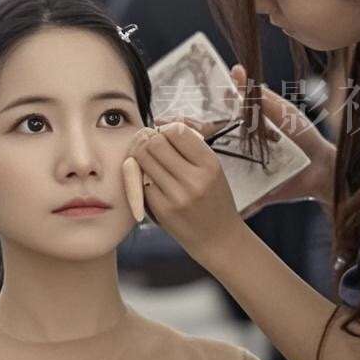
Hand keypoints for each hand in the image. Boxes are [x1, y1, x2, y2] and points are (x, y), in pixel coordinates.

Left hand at [128, 123, 244, 261]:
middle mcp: (194, 179)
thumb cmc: (214, 197)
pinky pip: (141, 182)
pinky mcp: (162, 210)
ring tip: (148, 160)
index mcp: (210, 164)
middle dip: (149, 141)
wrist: (218, 237)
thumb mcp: (213, 168)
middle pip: (155, 143)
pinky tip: (151, 180)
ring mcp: (176, 196)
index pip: (176, 131)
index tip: (165, 135)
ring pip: (143, 160)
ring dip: (141, 156)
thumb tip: (161, 121)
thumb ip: (190, 145)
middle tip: (150, 146)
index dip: (166, 129)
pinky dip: (142, 177)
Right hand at [159, 65, 337, 217]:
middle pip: (196, 150)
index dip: (181, 125)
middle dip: (173, 146)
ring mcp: (238, 176)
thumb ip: (257, 96)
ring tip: (162, 168)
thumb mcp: (281, 112)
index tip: (162, 122)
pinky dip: (207, 198)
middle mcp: (232, 154)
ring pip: (205, 174)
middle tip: (155, 142)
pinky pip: (226, 198)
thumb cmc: (303, 137)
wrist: (322, 170)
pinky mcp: (247, 194)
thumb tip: (236, 70)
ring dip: (183, 173)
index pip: (202, 128)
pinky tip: (184, 197)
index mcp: (236, 133)